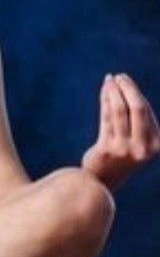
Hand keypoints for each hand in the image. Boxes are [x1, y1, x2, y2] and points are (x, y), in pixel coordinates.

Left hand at [81, 72, 159, 191]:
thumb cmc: (120, 156)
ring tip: (109, 80)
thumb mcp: (135, 139)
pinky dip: (105, 101)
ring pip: (120, 111)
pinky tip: (104, 90)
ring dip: (113, 92)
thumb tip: (126, 85)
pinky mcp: (107, 150)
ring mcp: (125, 150)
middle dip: (128, 88)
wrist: (102, 181)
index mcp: (156, 144)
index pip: (146, 111)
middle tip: (119, 76)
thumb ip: (135, 118)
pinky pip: (106, 118)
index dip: (135, 92)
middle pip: (137, 109)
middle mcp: (143, 148)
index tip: (125, 79)